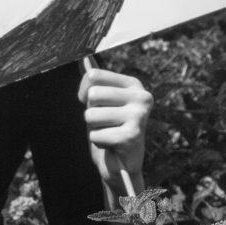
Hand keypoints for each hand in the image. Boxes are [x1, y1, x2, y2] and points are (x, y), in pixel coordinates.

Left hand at [78, 67, 151, 191]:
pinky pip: (95, 135)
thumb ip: (93, 82)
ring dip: (94, 129)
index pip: (93, 75)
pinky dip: (98, 142)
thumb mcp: (100, 103)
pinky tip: (113, 146)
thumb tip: (83, 59)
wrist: (121, 165)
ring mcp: (139, 116)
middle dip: (90, 113)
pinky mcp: (132, 136)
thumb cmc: (108, 129)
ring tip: (109, 134)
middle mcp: (142, 97)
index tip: (95, 104)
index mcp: (134, 84)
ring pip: (91, 115)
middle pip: (92, 95)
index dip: (84, 93)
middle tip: (105, 124)